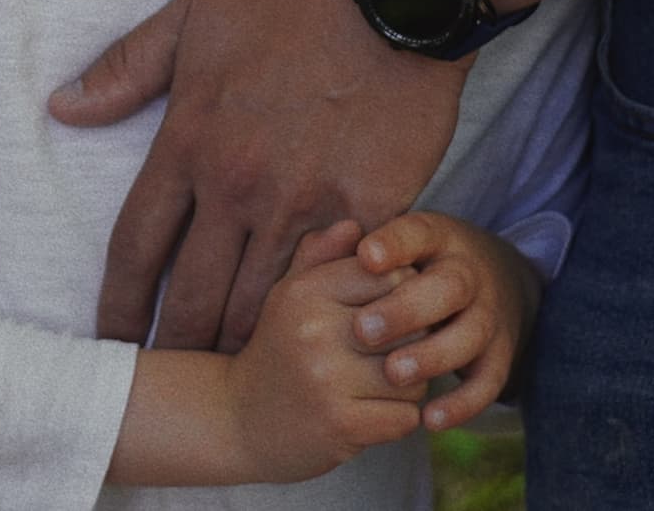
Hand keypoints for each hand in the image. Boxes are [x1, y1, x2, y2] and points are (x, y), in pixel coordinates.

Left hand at [51, 0, 466, 351]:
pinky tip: (310, 346)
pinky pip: (334, 282)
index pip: (136, 248)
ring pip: (262, 304)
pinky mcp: (368, 211)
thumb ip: (125, 67)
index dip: (118, 305)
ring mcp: (306, 204)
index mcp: (190, 142)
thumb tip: (61, 107)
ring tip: (230, 383)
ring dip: (241, 347)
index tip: (109, 340)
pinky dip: (319, 317)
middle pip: (193, 296)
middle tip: (164, 382)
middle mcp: (240, 185)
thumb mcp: (192, 15)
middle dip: (174, 346)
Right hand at [214, 221, 433, 481]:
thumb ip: (321, 257)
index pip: (392, 277)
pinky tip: (377, 415)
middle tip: (397, 354)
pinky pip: (406, 417)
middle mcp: (314, 331)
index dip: (405, 296)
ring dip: (411, 386)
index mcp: (306, 292)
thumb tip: (354, 226)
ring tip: (386, 386)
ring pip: (414, 376)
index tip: (393, 313)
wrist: (238, 422)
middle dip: (415, 342)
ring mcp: (327, 381)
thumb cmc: (278, 350)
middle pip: (411, 325)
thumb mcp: (289, 296)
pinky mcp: (341, 425)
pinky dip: (400, 420)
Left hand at [351, 210, 530, 431]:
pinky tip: (428, 419)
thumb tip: (337, 234)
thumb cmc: (419, 268)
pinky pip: (488, 382)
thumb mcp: (393, 248)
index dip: (395, 245)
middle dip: (407, 309)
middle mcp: (470, 273)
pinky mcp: (501, 355)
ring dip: (432, 356)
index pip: (419, 233)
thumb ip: (354, 248)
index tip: (366, 257)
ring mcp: (490, 314)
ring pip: (471, 334)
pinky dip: (462, 404)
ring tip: (392, 374)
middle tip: (363, 330)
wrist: (495, 284)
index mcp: (438, 238)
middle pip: (449, 286)